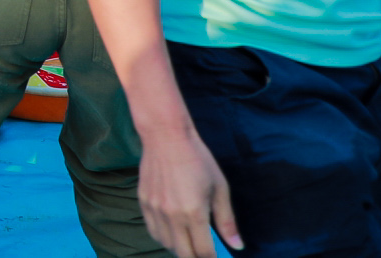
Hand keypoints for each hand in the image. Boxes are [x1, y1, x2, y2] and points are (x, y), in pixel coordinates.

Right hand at [135, 127, 240, 257]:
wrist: (165, 136)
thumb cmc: (198, 159)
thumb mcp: (220, 187)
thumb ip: (227, 220)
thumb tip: (237, 246)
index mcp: (194, 212)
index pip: (204, 251)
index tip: (217, 257)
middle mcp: (172, 215)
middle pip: (184, 254)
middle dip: (197, 257)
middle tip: (205, 252)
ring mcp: (155, 210)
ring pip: (166, 244)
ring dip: (180, 248)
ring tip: (190, 241)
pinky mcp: (143, 203)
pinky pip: (153, 231)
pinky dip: (164, 237)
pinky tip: (174, 232)